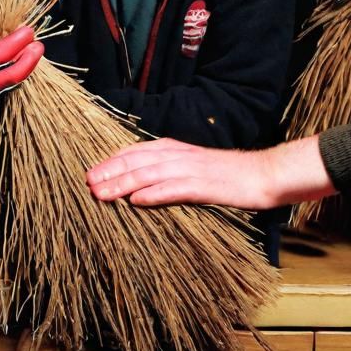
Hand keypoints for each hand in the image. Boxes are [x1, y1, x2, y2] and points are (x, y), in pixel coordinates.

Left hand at [86, 136, 336, 209]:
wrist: (262, 174)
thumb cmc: (228, 176)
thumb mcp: (193, 170)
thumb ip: (168, 174)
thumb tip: (139, 187)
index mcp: (176, 149)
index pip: (136, 151)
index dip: (112, 161)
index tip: (91, 172)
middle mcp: (179, 155)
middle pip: (137, 160)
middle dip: (110, 171)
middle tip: (87, 184)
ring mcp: (191, 169)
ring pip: (150, 173)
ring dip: (124, 183)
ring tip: (102, 193)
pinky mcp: (204, 185)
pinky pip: (175, 189)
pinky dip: (154, 194)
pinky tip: (137, 200)